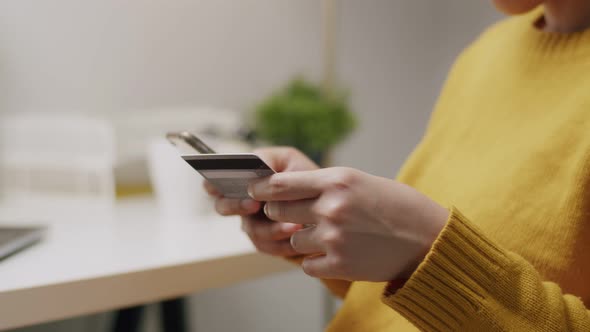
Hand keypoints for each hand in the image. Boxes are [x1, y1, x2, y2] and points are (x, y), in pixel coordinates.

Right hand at [203, 147, 319, 256]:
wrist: (328, 203)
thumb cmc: (306, 176)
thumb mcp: (289, 160)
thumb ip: (268, 160)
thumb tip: (254, 166)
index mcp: (243, 180)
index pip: (215, 181)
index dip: (211, 184)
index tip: (215, 186)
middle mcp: (243, 201)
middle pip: (223, 207)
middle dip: (236, 206)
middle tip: (254, 204)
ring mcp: (253, 223)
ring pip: (250, 230)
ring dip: (271, 228)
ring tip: (294, 225)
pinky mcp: (268, 242)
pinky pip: (267, 247)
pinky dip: (282, 244)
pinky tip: (297, 238)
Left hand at [248, 167, 448, 280]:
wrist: (428, 237)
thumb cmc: (395, 205)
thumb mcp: (358, 181)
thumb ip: (321, 185)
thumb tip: (283, 190)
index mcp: (336, 180)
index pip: (279, 184)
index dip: (261, 188)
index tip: (253, 190)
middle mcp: (331, 207)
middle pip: (278, 211)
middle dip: (280, 213)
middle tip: (292, 215)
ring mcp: (334, 238)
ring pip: (293, 240)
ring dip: (304, 239)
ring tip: (329, 236)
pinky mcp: (339, 264)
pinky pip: (307, 265)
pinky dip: (316, 260)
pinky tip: (336, 253)